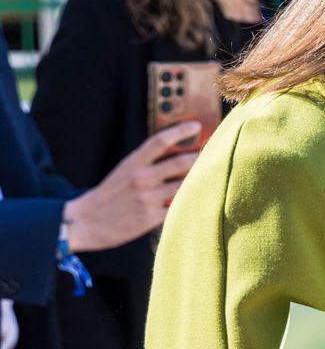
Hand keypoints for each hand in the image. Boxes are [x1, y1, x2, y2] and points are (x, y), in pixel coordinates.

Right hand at [62, 122, 201, 252]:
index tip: (197, 126)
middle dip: (201, 158)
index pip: (159, 141)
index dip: (180, 131)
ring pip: (184, 185)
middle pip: (181, 163)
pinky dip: (190, 202)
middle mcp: (141, 178)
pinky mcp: (151, 218)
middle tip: (216, 154)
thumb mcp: (123, 171)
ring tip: (214, 176)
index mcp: (132, 163)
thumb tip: (177, 153)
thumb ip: (147, 162)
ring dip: (200, 181)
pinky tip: (200, 199)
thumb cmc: (109, 195)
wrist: (85, 223)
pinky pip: (178, 207)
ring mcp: (147, 198)